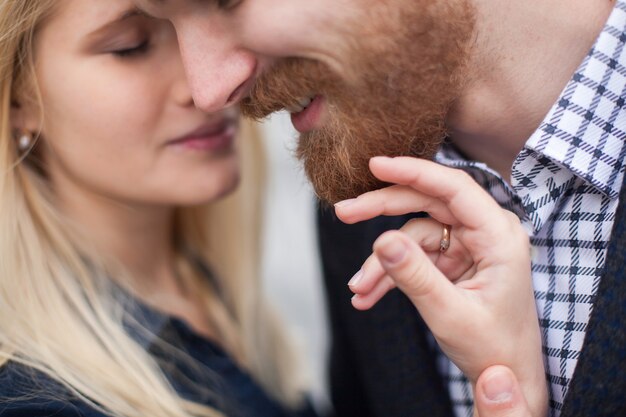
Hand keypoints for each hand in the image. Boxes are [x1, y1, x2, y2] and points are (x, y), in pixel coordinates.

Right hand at [335, 156, 546, 416]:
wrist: (505, 371)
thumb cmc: (493, 348)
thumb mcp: (450, 315)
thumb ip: (415, 277)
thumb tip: (381, 239)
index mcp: (498, 236)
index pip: (454, 187)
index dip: (413, 171)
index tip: (376, 164)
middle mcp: (484, 231)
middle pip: (426, 203)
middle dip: (382, 210)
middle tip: (344, 213)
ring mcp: (466, 244)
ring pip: (412, 234)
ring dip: (381, 261)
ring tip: (358, 289)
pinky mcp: (451, 259)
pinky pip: (412, 256)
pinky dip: (389, 273)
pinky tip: (368, 294)